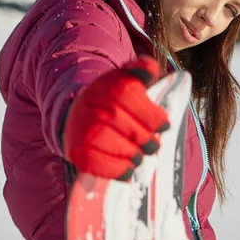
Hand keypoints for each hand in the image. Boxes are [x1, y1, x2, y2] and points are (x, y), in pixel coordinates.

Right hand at [63, 56, 169, 180]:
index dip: (156, 119)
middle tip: (151, 145)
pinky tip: (127, 169)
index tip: (163, 126)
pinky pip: (101, 165)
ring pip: (120, 149)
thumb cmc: (110, 98)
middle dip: (148, 141)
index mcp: (112, 86)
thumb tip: (150, 69)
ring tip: (137, 156)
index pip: (140, 105)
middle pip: (134, 131)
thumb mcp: (126, 77)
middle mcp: (96, 106)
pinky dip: (118, 170)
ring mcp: (84, 128)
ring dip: (135, 156)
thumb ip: (143, 70)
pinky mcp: (76, 150)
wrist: (77, 112)